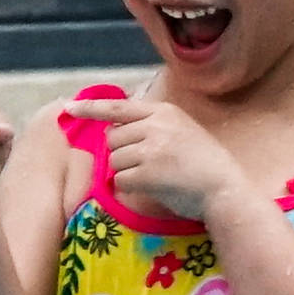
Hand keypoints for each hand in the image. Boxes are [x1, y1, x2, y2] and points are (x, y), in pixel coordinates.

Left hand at [86, 97, 243, 225]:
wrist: (224, 187)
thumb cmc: (203, 163)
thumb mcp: (181, 130)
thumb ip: (152, 125)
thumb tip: (116, 130)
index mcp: (163, 111)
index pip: (118, 106)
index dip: (91, 108)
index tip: (69, 108)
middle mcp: (155, 125)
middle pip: (112, 138)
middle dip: (121, 153)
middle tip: (146, 164)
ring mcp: (151, 149)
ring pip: (114, 160)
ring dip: (126, 171)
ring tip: (153, 176)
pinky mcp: (148, 173)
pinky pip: (120, 179)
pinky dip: (130, 187)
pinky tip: (151, 187)